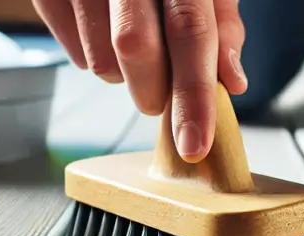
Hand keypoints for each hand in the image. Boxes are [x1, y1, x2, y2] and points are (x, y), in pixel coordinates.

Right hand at [32, 0, 247, 161]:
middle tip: (160, 100)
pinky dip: (95, 59)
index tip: (194, 145)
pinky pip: (72, 51)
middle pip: (135, 45)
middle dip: (153, 91)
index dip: (193, 95)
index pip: (190, 31)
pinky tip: (106, 37)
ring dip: (124, 77)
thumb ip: (221, 22)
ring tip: (136, 53)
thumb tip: (231, 80)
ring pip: (99, 59)